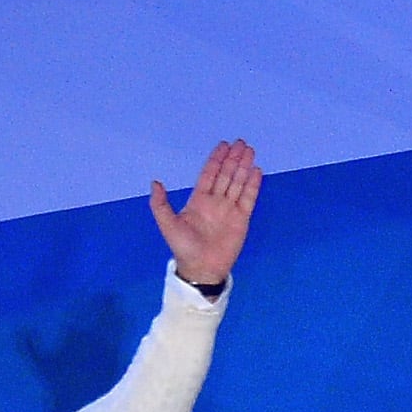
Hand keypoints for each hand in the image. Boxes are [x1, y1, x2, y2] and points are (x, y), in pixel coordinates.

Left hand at [150, 138, 259, 287]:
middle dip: (233, 158)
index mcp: (198, 200)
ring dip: (244, 167)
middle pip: (226, 175)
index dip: (216, 159)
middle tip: (240, 142)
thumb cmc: (183, 247)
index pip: (209, 174)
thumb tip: (155, 182)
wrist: (201, 269)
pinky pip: (248, 198)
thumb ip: (160, 204)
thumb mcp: (167, 224)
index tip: (223, 145)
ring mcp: (230, 209)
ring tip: (249, 151)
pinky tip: (256, 170)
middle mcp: (215, 201)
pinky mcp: (242, 219)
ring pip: (238, 183)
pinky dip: (253, 184)